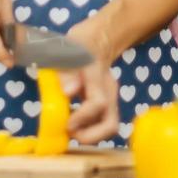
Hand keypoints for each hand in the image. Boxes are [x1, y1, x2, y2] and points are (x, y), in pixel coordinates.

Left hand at [61, 20, 120, 145]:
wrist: (98, 40)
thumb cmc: (79, 44)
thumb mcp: (67, 50)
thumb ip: (66, 71)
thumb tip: (68, 93)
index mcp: (98, 76)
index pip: (98, 104)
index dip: (82, 118)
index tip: (67, 124)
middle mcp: (108, 91)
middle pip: (111, 125)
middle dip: (91, 137)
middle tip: (70, 133)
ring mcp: (110, 99)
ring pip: (108, 127)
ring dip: (89, 135)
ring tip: (70, 129)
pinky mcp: (107, 105)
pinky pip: (101, 123)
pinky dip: (88, 129)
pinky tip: (73, 121)